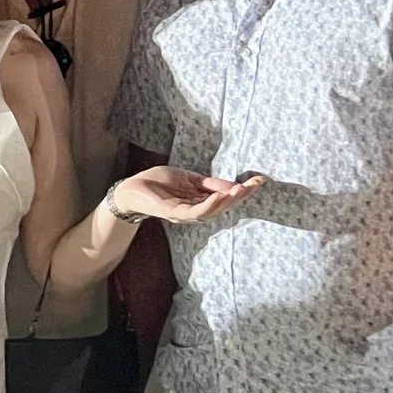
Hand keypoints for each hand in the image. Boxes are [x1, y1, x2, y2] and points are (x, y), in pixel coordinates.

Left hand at [110, 167, 265, 224]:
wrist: (132, 187)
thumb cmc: (158, 182)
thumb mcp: (189, 178)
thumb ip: (209, 184)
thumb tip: (233, 185)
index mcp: (200, 202)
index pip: (226, 197)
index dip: (243, 190)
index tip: (260, 181)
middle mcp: (196, 211)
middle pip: (223, 206)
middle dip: (241, 196)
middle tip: (255, 185)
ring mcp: (186, 214)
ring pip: (212, 211)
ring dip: (228, 201)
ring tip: (241, 190)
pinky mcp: (175, 213)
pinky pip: (195, 211)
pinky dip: (209, 204)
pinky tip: (220, 196)